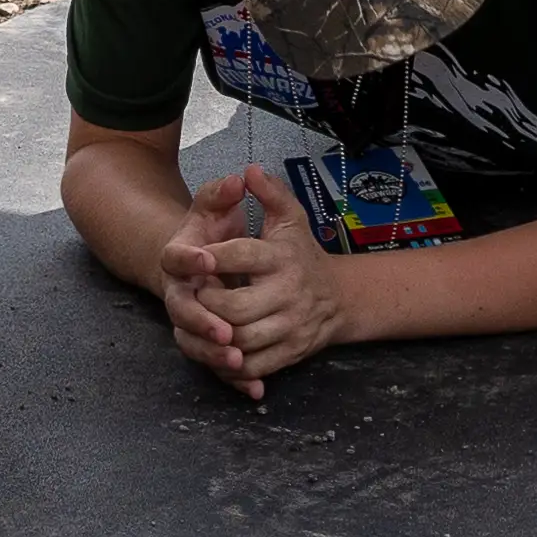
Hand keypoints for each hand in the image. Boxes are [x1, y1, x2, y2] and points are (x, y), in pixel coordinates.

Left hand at [160, 166, 350, 390]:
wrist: (340, 298)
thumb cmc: (302, 253)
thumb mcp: (290, 218)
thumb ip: (270, 193)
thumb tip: (250, 171)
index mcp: (282, 258)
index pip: (244, 255)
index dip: (217, 257)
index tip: (198, 257)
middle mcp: (288, 294)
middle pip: (235, 308)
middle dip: (206, 304)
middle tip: (195, 294)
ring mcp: (290, 327)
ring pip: (242, 341)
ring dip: (213, 336)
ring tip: (201, 320)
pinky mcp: (290, 352)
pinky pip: (254, 366)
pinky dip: (231, 365)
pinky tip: (217, 349)